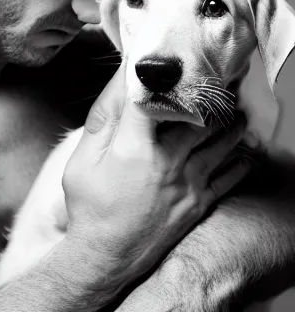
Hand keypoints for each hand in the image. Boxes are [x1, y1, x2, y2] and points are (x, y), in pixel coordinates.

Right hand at [62, 66, 249, 287]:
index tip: (155, 66)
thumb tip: (118, 89)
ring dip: (227, 120)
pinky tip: (239, 148)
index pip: (151, 98)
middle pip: (198, 115)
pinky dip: (238, 157)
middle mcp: (168, 161)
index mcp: (135, 148)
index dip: (153, 76)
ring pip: (220, 141)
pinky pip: (230, 174)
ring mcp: (188, 182)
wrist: (107, 255)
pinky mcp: (199, 202)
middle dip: (205, 94)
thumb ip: (102, 121)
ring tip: (230, 108)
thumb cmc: (91, 206)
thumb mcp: (83, 160)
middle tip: (210, 80)